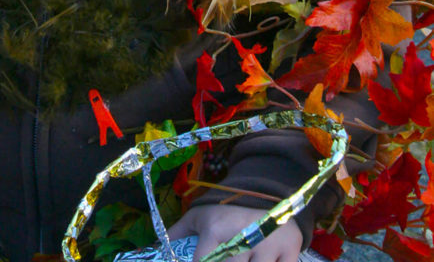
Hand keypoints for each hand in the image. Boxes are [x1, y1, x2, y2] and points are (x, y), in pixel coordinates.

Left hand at [167, 203, 302, 261]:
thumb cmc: (226, 209)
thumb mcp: (199, 215)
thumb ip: (178, 233)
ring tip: (241, 260)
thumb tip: (154, 249)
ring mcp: (268, 246)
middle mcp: (241, 238)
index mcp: (215, 231)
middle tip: (228, 259)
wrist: (265, 190)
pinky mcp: (290, 250)